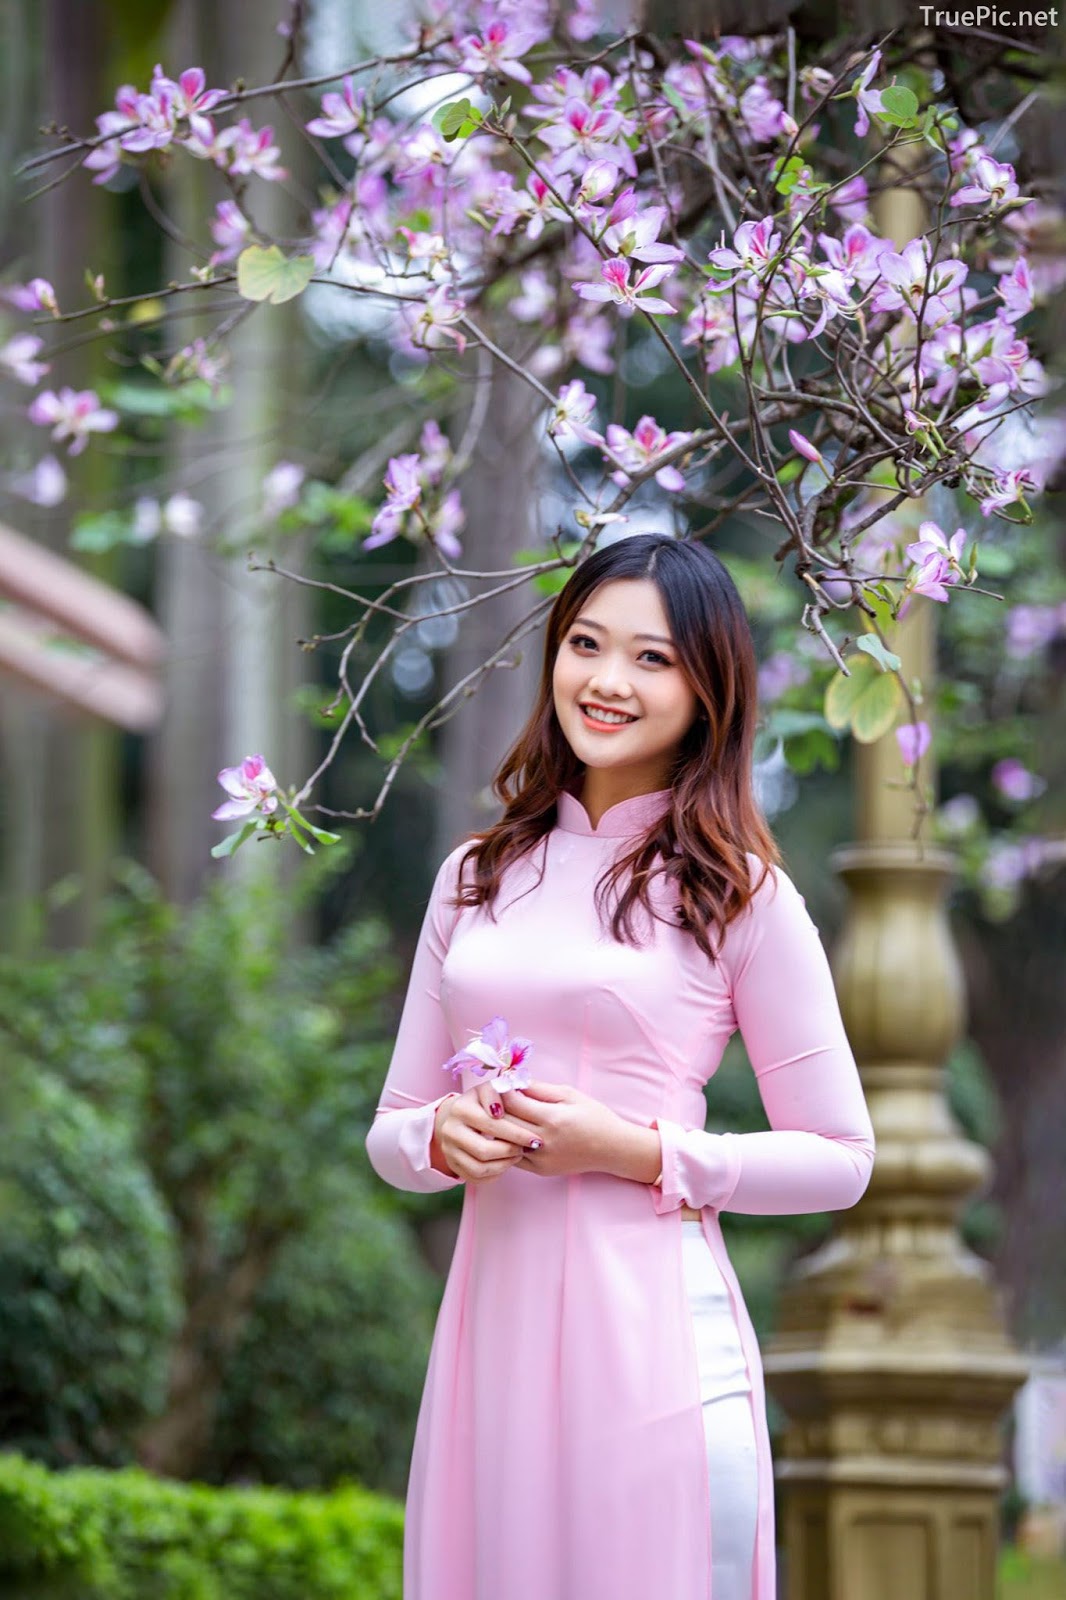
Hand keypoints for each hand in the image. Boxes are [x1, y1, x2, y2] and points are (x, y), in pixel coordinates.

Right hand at [433, 1079, 544, 1184]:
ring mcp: (449, 1150)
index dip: (516, 1133)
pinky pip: (476, 1178)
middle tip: (527, 1148)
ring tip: (518, 1155)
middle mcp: (450, 1130)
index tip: (535, 1139)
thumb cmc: (482, 1102)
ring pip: (479, 1168)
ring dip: (504, 1165)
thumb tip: (499, 1111)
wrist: (458, 1117)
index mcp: (460, 1108)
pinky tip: (506, 1163)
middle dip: (510, 1151)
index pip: (492, 1125)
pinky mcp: (453, 1165)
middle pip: (484, 1150)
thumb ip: (498, 1091)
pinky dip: (495, 1174)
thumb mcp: (490, 1089)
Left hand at [499, 1080, 621, 1178]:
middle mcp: (544, 1141)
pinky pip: (514, 1157)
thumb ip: (540, 1089)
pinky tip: (513, 1133)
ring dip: (501, 1127)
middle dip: (498, 1107)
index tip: (503, 1083)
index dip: (504, 1091)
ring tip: (503, 1115)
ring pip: (506, 1142)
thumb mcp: (570, 1095)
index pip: (513, 1103)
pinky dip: (509, 1144)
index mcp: (553, 1118)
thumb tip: (515, 1081)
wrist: (612, 1148)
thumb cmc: (594, 1116)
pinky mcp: (540, 1170)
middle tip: (498, 1097)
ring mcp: (541, 1159)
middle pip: (505, 1122)